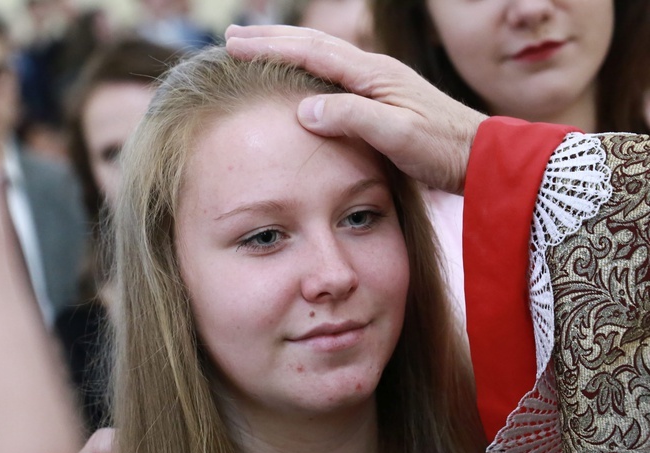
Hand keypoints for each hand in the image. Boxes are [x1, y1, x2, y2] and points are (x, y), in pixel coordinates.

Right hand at [225, 25, 486, 194]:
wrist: (480, 155)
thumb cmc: (442, 148)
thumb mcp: (398, 136)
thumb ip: (353, 118)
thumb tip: (305, 108)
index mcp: (373, 74)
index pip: (312, 52)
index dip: (271, 48)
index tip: (236, 45)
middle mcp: (374, 69)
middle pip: (313, 44)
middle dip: (271, 39)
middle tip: (232, 37)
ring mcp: (378, 81)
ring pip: (323, 54)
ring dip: (286, 48)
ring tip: (257, 47)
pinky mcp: (382, 97)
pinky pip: (334, 72)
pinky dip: (307, 66)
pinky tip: (300, 76)